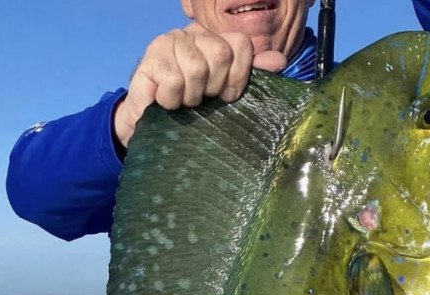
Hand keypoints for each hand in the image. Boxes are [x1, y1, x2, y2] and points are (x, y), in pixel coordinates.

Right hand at [113, 22, 287, 149]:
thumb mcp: (224, 94)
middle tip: (202, 99)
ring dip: (191, 97)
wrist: (150, 124)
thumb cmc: (191, 109)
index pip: (241, 44)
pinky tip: (166, 102)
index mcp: (215, 39)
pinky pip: (173, 80)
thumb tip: (279, 62)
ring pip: (197, 68)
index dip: (239, 76)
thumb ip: (251, 75)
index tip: (226, 96)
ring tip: (184, 101)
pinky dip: (172, 100)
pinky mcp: (151, 56)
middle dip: (213, 88)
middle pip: (221, 54)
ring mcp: (171, 41)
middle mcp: (194, 34)